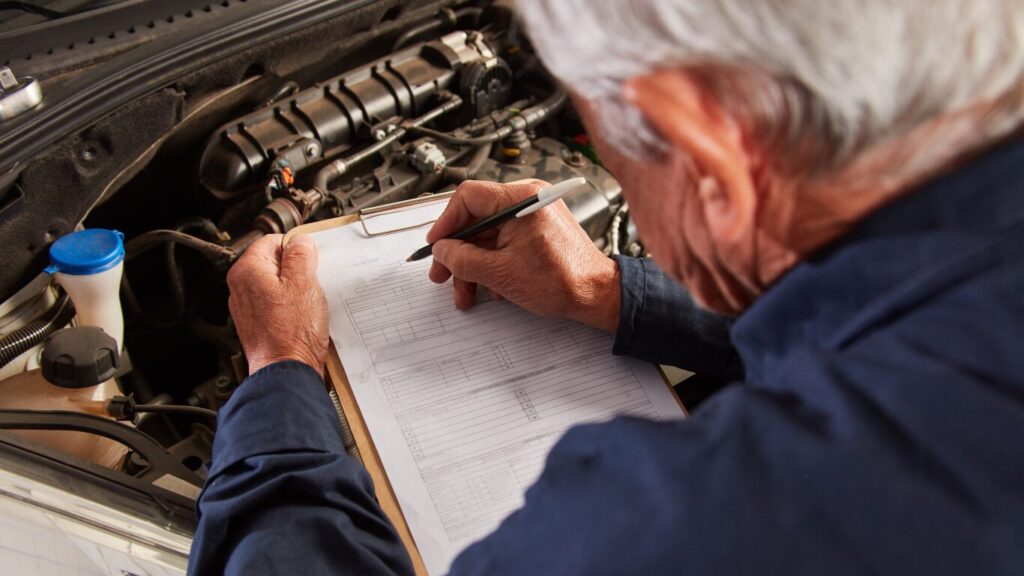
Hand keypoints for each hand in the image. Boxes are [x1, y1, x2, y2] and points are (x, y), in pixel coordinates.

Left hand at [226, 234, 329, 378]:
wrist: (286, 370)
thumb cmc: (292, 332)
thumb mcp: (304, 282)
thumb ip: (301, 254)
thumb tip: (299, 241)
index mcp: (247, 270)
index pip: (273, 241)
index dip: (296, 248)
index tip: (310, 261)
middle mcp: (241, 287)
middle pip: (274, 263)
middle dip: (296, 271)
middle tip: (311, 285)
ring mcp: (247, 307)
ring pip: (276, 285)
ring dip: (295, 290)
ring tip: (306, 305)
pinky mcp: (257, 324)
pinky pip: (276, 304)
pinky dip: (290, 307)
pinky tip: (301, 318)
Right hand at [427, 180, 620, 332]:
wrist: (597, 294)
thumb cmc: (563, 280)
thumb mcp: (499, 273)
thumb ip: (462, 259)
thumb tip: (442, 251)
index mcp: (521, 199)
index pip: (468, 197)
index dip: (446, 222)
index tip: (436, 245)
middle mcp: (529, 200)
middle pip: (477, 219)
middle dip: (458, 252)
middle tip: (443, 273)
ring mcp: (535, 214)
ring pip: (489, 235)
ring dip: (474, 265)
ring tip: (466, 292)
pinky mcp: (539, 230)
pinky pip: (506, 241)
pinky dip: (493, 263)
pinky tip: (491, 287)